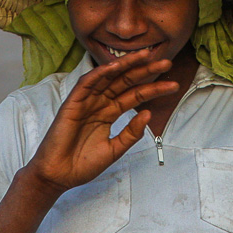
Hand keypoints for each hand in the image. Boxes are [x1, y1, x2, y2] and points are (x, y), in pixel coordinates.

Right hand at [23, 52, 177, 194]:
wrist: (58, 176)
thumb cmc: (82, 164)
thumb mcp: (114, 150)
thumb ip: (131, 133)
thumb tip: (148, 114)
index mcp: (109, 113)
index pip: (135, 95)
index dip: (154, 89)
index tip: (173, 84)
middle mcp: (100, 103)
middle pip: (126, 82)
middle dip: (146, 71)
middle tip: (167, 63)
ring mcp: (86, 101)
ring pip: (109, 77)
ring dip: (126, 65)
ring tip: (146, 56)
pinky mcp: (72, 103)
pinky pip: (87, 84)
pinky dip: (100, 73)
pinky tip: (115, 66)